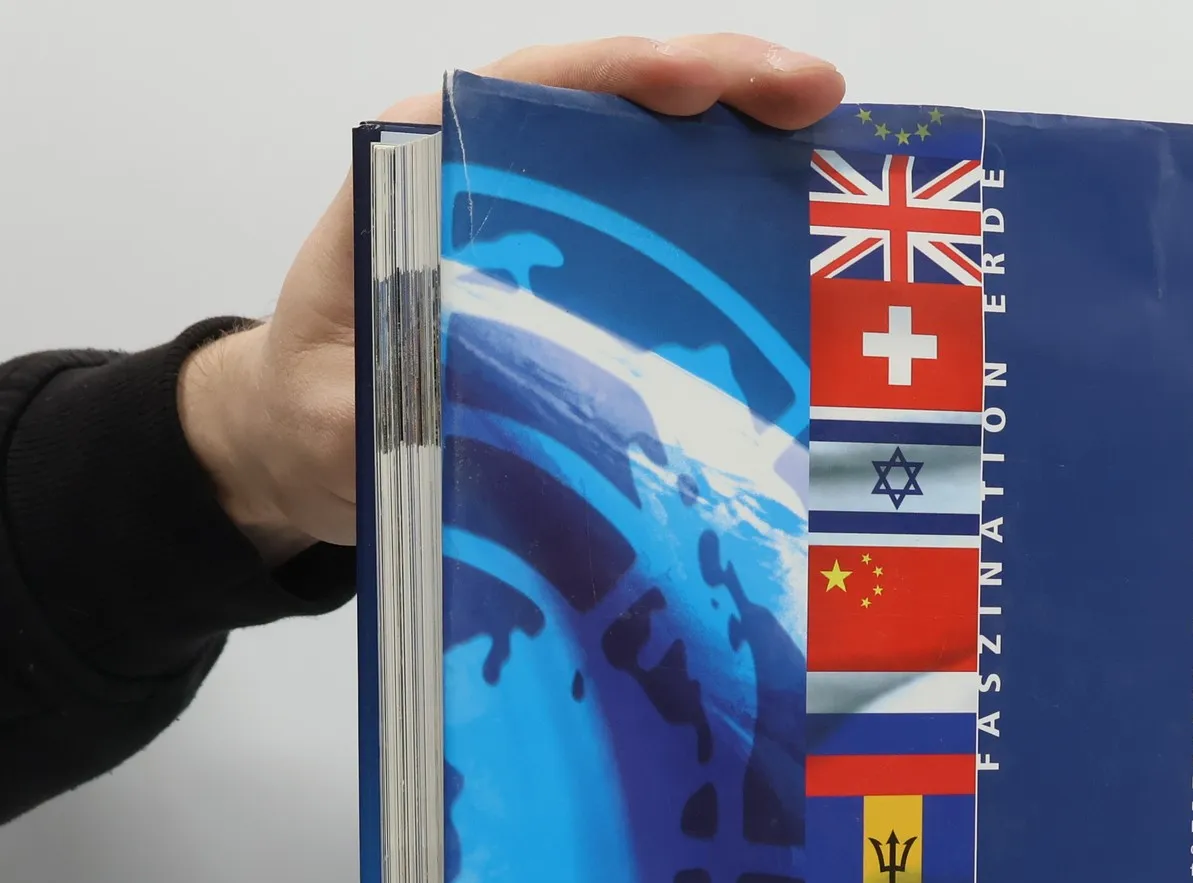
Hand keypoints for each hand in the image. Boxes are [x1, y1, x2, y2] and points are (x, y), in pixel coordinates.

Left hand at [178, 35, 843, 562]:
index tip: (697, 83)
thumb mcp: (337, 410)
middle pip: (621, 105)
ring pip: (658, 166)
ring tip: (834, 162)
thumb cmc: (314, 409)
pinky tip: (800, 258)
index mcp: (423, 166)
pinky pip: (667, 243)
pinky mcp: (583, 285)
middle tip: (817, 100)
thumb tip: (487, 423)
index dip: (625, 76)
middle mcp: (497, 176)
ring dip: (748, 156)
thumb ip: (396, 405)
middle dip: (725, 89)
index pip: (536, 90)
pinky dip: (735, 236)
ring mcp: (550, 227)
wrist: (305, 444)